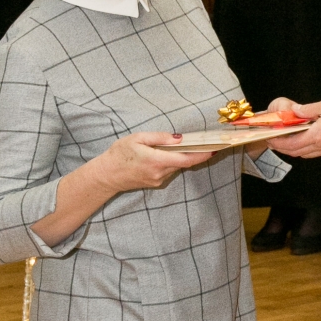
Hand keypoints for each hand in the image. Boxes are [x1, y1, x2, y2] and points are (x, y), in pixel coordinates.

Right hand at [98, 131, 216, 191]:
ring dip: (179, 157)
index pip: (186, 160)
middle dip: (192, 153)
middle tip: (201, 142)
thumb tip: (179, 138)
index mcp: (156, 160)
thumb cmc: (119, 154)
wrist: (107, 176)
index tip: (214, 149)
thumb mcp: (137, 138)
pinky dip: (171, 162)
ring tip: (177, 145)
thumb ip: (160, 138)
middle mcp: (160, 173)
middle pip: (183, 163)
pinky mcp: (155, 183)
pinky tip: (163, 155)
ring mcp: (158, 180)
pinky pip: (168, 170)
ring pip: (176, 167)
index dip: (202, 155)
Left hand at [267, 93, 320, 158]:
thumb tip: (295, 110)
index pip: (291, 144)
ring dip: (294, 149)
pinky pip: (316, 153)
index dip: (277, 143)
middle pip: (296, 152)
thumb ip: (308, 109)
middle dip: (282, 147)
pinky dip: (305, 148)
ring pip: (306, 154)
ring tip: (286, 139)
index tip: (268, 138)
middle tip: (273, 139)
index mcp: (318, 136)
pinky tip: (304, 139)